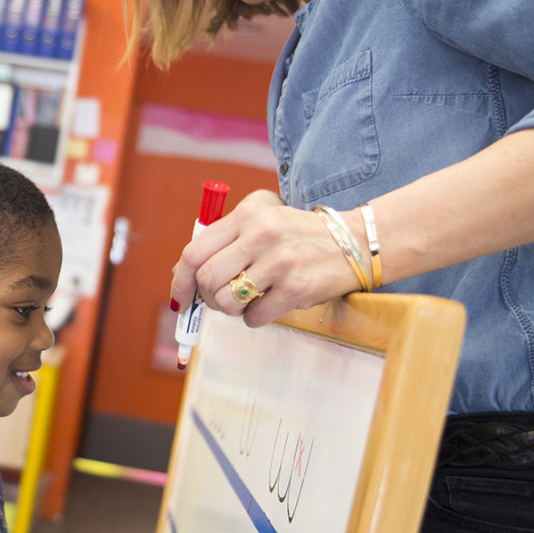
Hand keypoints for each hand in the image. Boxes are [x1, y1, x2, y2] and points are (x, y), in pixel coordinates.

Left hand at [170, 189, 362, 326]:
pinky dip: (255, 317)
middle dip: (207, 297)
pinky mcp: (296, 288)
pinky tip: (270, 303)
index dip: (180, 280)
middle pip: (208, 279)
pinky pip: (254, 317)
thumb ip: (223, 239)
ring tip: (248, 299)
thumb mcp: (261, 219)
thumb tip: (183, 274)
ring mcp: (279, 262)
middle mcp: (261, 235)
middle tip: (221, 298)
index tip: (179, 298)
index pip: (195, 251)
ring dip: (231, 309)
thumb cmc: (298, 234)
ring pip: (228, 301)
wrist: (354, 242)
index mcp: (246, 215)